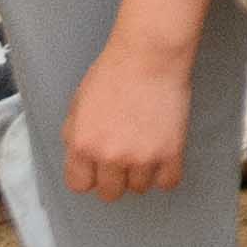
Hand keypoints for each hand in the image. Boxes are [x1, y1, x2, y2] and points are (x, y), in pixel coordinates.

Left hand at [62, 29, 193, 197]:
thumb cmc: (114, 71)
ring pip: (139, 188)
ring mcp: (142, 157)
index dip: (89, 175)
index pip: (79, 185)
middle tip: (123, 156)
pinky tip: (163, 157)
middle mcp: (110, 156)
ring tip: (145, 148)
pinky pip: (167, 182)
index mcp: (83, 145)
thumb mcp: (80, 102)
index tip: (98, 167)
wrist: (150, 54)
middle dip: (114, 177)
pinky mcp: (170, 152)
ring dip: (141, 172)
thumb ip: (75, 134)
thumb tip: (79, 156)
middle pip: (110, 192)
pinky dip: (165, 173)